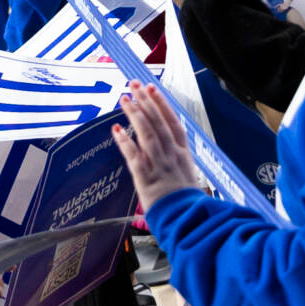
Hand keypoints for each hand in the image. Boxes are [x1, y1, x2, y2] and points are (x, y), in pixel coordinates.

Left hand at [110, 85, 204, 210]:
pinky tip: (116, 130)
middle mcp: (172, 155)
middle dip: (146, 101)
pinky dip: (125, 142)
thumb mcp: (188, 178)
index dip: (162, 104)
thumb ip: (179, 162)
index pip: (172, 123)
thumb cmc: (188, 205)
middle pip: (158, 122)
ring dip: (135, 115)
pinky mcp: (147, 178)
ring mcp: (160, 165)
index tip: (153, 89)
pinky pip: (134, 156)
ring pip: (147, 134)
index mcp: (184, 154)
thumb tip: (171, 152)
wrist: (189, 221)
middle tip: (134, 84)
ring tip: (124, 99)